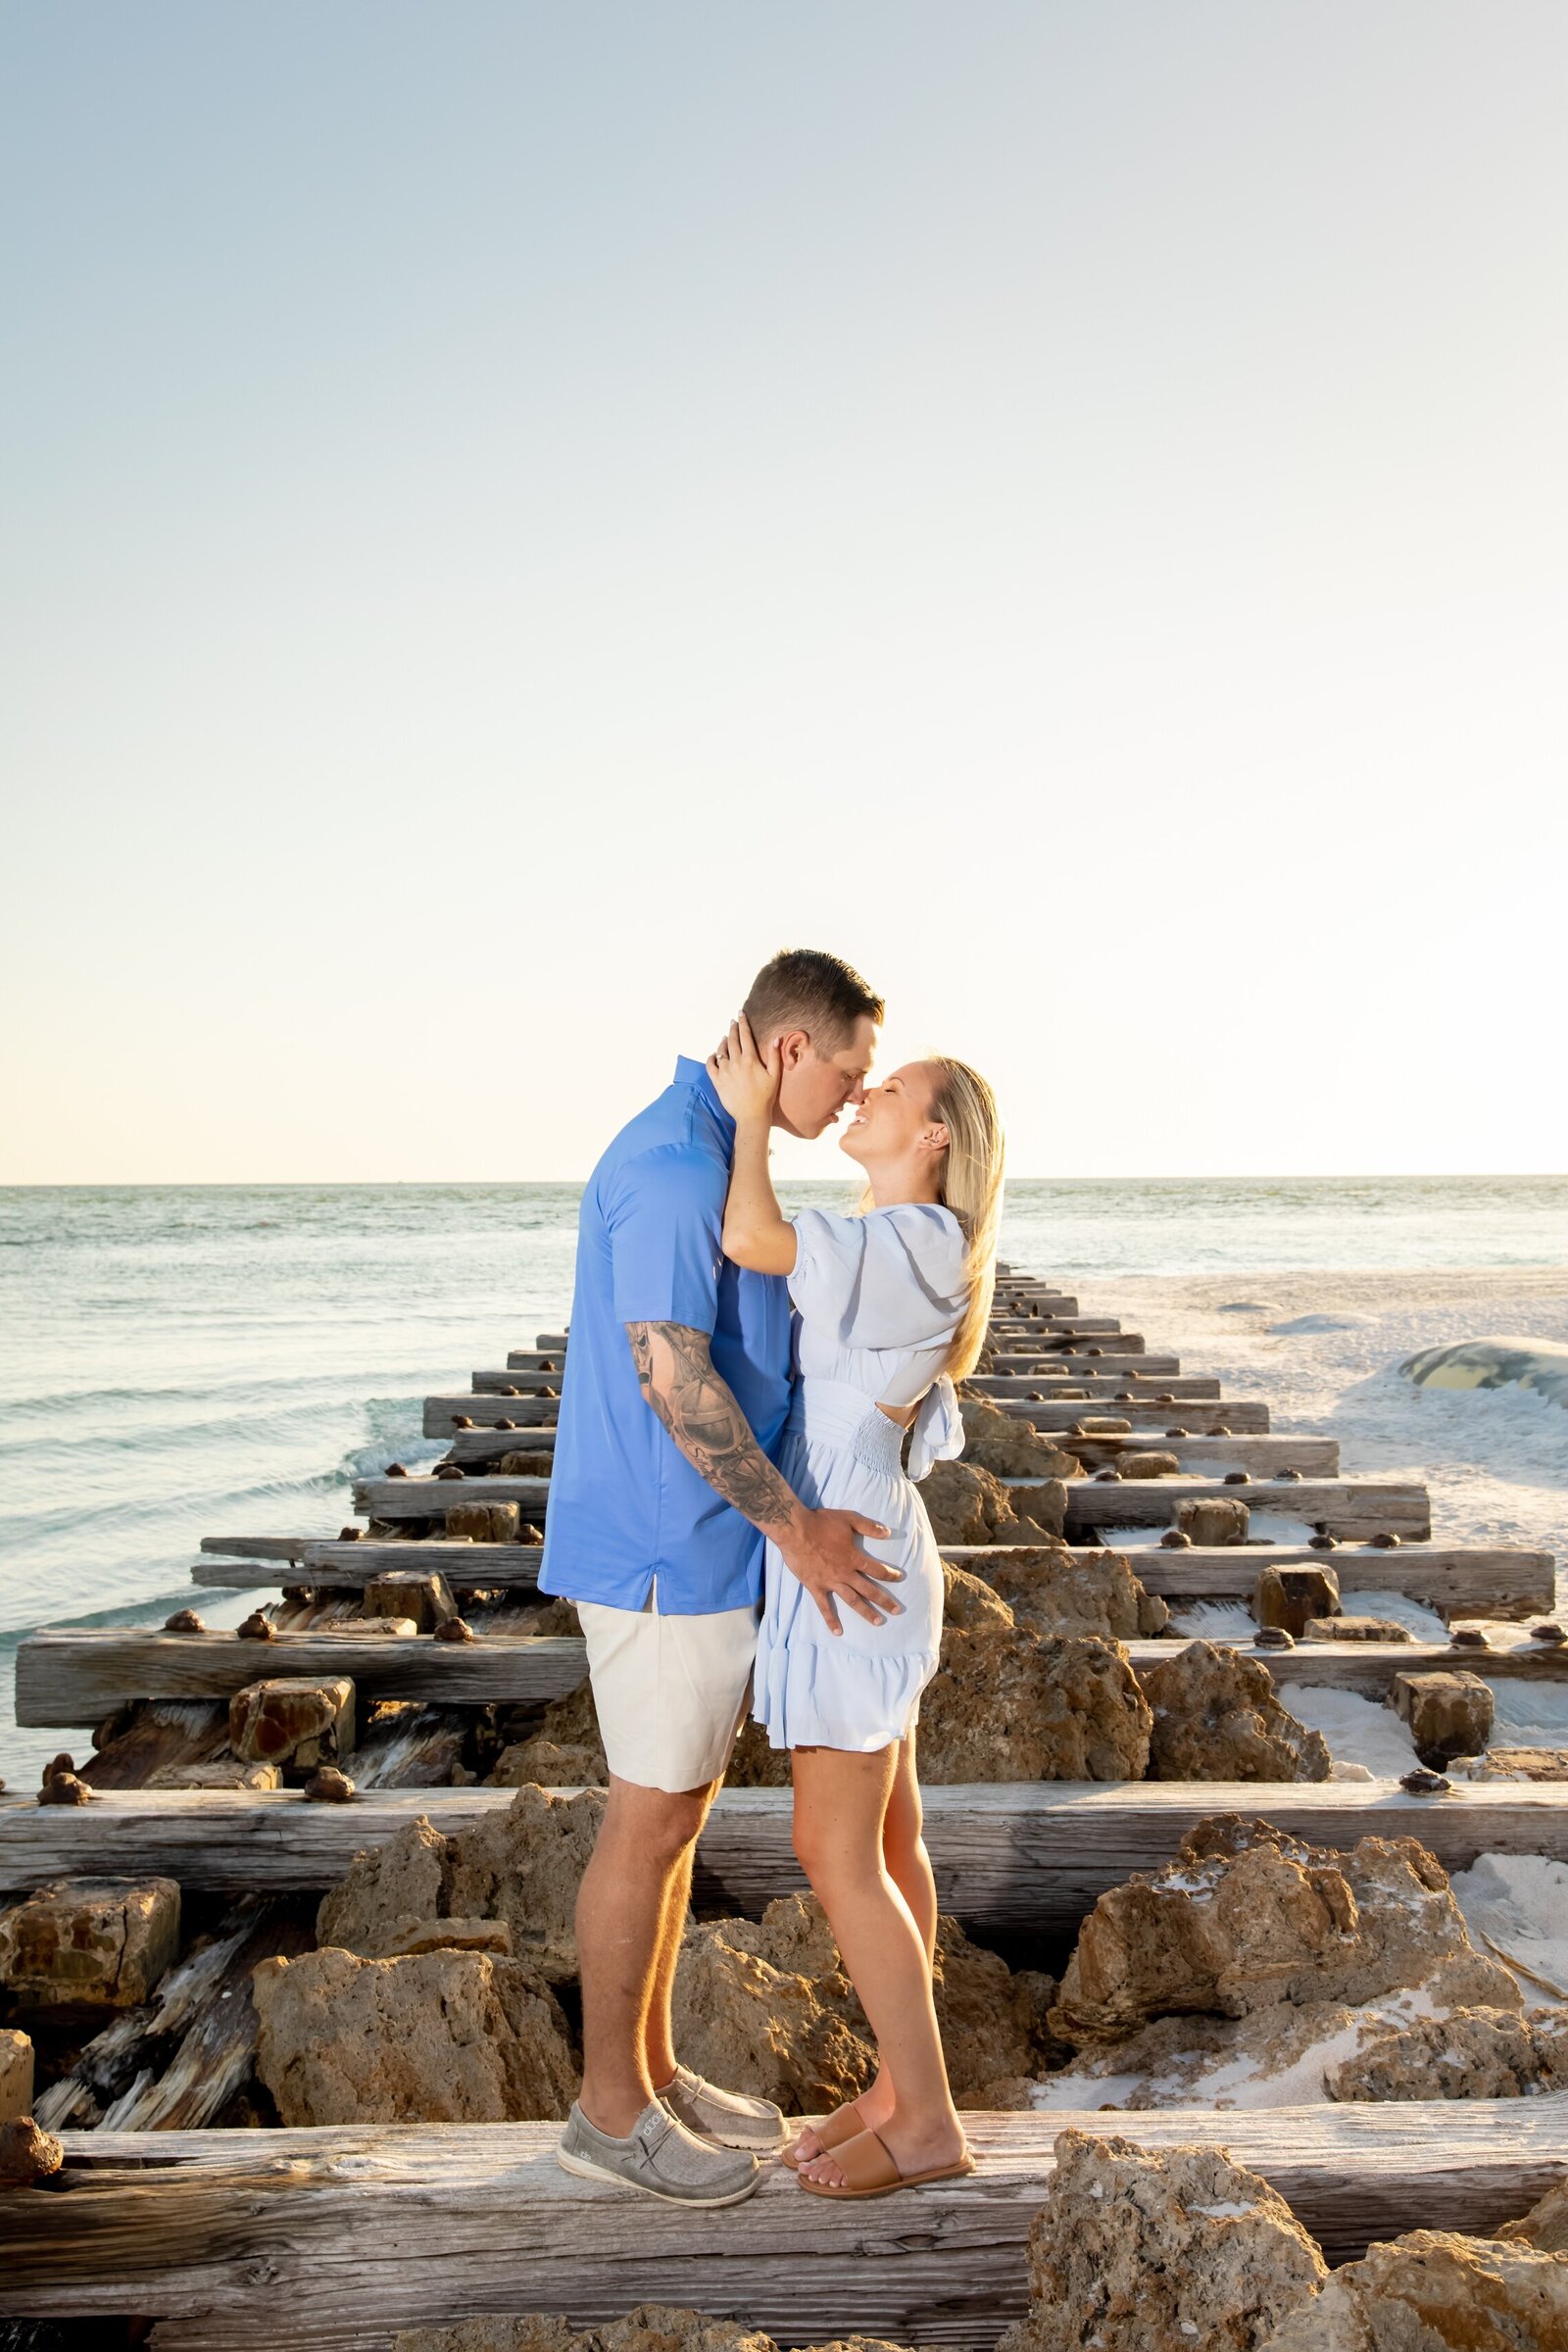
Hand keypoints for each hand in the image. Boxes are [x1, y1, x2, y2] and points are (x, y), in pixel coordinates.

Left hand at [707, 1013, 781, 1124]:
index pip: (745, 1035)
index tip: (740, 1013)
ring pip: (721, 1051)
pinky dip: (711, 1057)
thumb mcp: (774, 1075)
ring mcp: (725, 1071)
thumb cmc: (765, 1096)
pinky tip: (714, 1055)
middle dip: (732, 1029)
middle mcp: (735, 1062)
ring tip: (725, 1038)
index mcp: (750, 1059)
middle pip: (731, 1040)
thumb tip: (776, 1038)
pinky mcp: (717, 1081)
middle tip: (732, 1022)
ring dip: (723, 1042)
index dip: (743, 1023)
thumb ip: (774, 1055)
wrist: (751, 1115)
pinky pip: (710, 1065)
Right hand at [774, 1503, 900, 1635]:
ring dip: (866, 1612)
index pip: (877, 1569)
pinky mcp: (816, 1587)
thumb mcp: (849, 1518)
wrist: (795, 1530)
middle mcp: (845, 1573)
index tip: (900, 1578)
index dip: (890, 1574)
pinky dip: (831, 1620)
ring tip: (877, 1622)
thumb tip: (888, 1532)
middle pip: (869, 1590)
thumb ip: (869, 1526)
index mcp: (854, 1557)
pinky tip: (838, 1632)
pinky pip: (824, 1607)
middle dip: (884, 1600)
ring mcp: (830, 1582)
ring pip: (852, 1600)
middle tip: (896, 1611)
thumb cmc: (821, 1522)